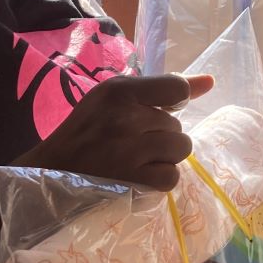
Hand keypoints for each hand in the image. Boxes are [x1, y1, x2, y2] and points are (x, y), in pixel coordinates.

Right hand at [18, 73, 213, 190]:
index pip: (177, 88)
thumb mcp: (117, 98)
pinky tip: (138, 177)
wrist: (51, 171)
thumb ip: (165, 89)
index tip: (155, 115)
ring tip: (138, 160)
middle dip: (161, 136)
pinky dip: (159, 180)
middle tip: (132, 143)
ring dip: (164, 158)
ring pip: (180, 149)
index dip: (174, 104)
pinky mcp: (132, 179)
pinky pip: (172, 177)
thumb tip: (211, 81)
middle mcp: (125, 117)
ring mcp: (129, 150)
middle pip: (178, 125)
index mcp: (120, 90)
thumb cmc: (88, 131)